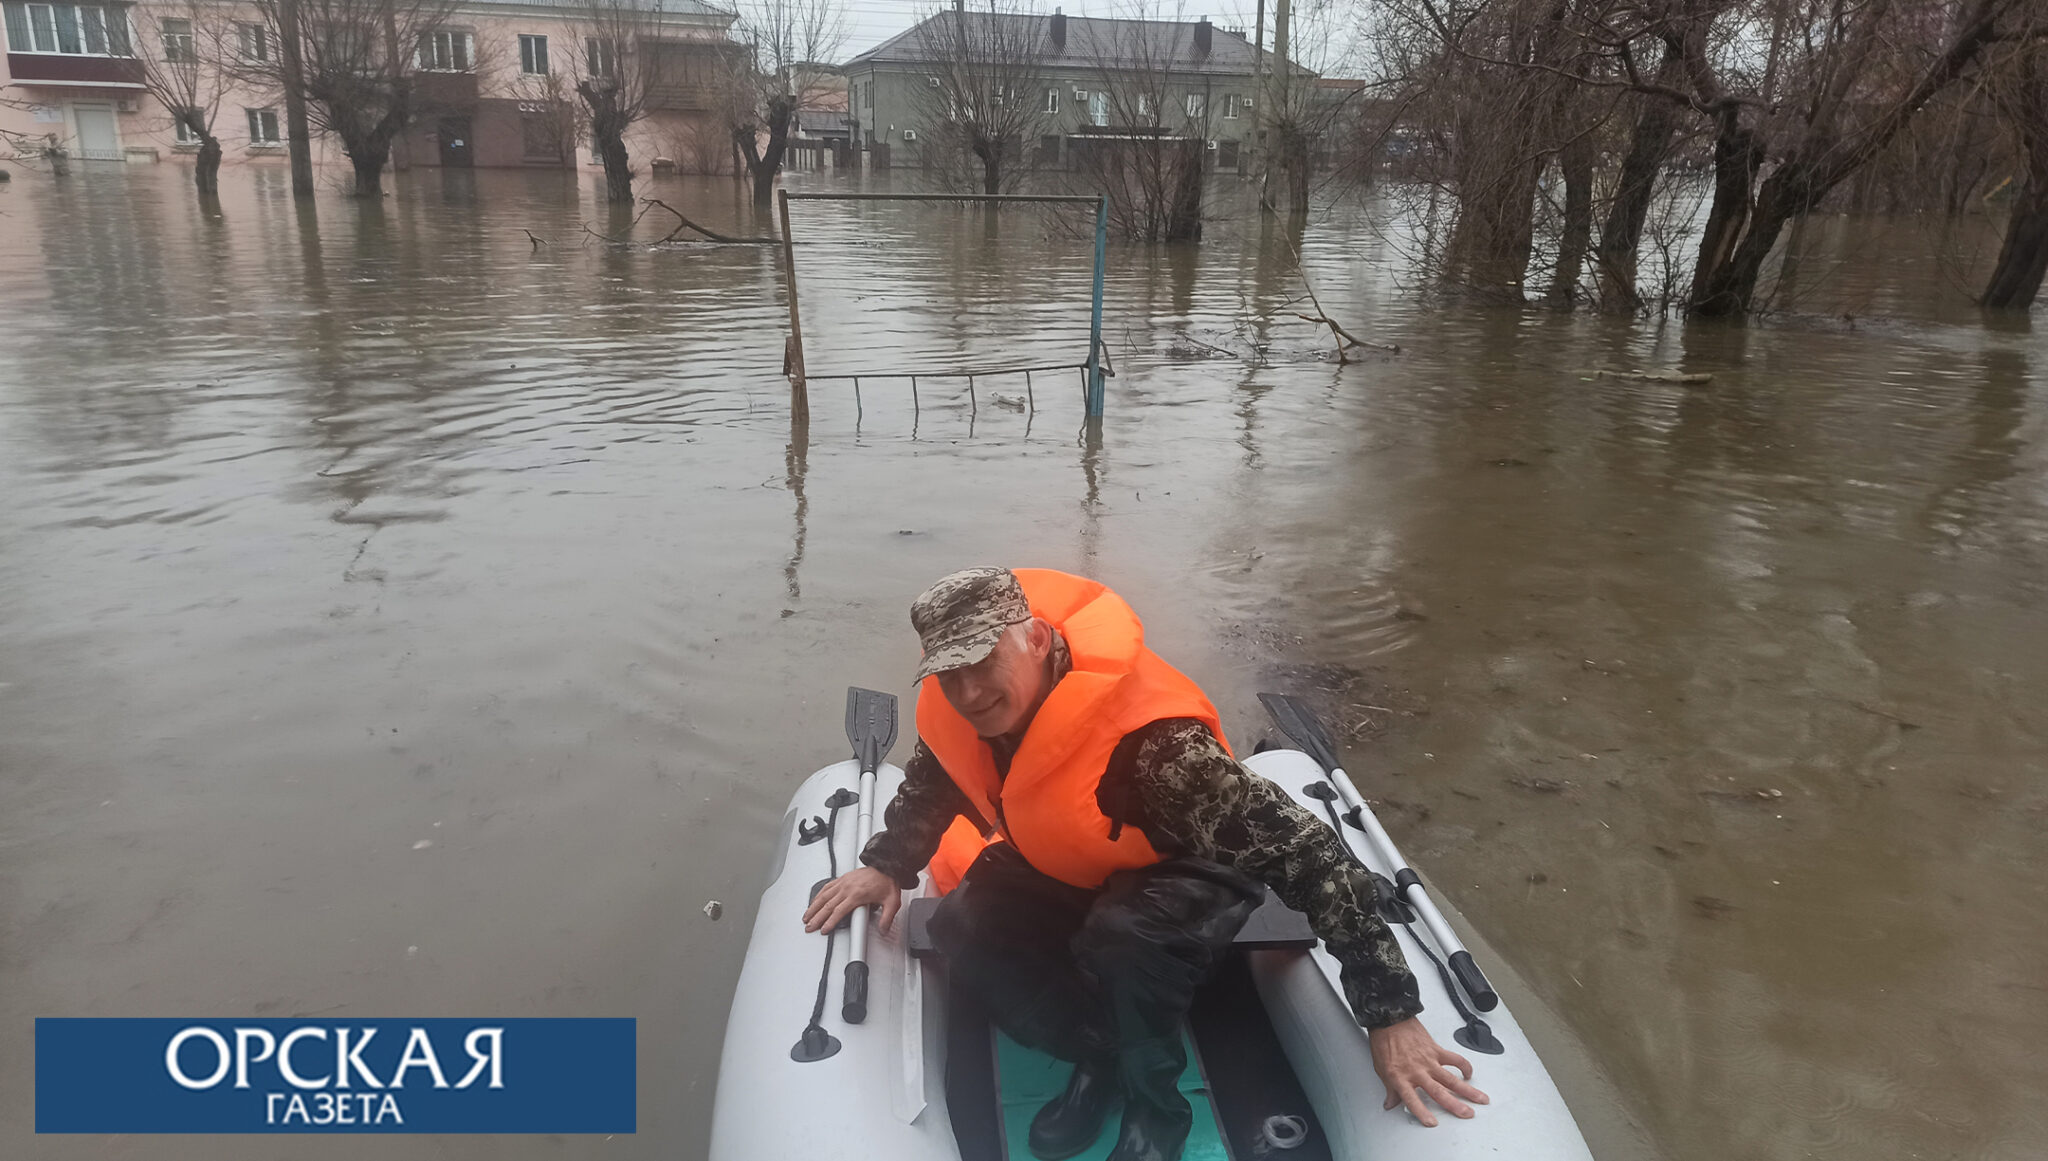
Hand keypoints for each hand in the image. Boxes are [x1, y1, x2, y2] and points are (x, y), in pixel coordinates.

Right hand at [801, 866, 901, 935]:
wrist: (887, 866)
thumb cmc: (887, 882)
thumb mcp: (892, 902)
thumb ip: (886, 918)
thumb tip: (883, 930)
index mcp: (857, 895)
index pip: (839, 911)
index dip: (830, 922)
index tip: (824, 930)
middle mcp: (847, 888)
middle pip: (827, 905)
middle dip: (816, 918)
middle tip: (809, 927)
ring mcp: (843, 882)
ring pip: (824, 896)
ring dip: (813, 907)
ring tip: (806, 917)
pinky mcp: (842, 878)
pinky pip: (826, 887)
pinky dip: (818, 895)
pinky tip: (814, 901)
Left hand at [1368, 1017, 1488, 1126]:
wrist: (1389, 1018)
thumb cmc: (1384, 1042)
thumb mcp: (1381, 1069)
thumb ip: (1390, 1089)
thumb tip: (1391, 1104)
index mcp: (1400, 1077)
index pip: (1412, 1099)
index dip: (1422, 1112)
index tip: (1431, 1123)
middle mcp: (1416, 1071)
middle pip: (1439, 1091)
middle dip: (1455, 1105)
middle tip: (1467, 1113)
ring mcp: (1428, 1061)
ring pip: (1451, 1079)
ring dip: (1467, 1090)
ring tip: (1480, 1099)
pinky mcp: (1436, 1050)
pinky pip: (1454, 1059)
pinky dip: (1464, 1066)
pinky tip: (1469, 1074)